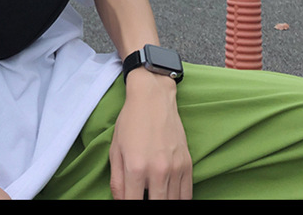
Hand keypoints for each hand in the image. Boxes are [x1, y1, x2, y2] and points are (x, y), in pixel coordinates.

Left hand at [109, 70, 192, 199]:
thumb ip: (116, 181)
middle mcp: (157, 170)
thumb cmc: (130, 121)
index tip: (129, 201)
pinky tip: (169, 196)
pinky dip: (179, 200)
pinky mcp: (187, 164)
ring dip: (162, 201)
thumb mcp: (115, 149)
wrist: (153, 97)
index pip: (133, 204)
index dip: (129, 206)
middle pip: (155, 206)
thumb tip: (120, 201)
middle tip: (143, 196)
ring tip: (154, 195)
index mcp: (135, 167)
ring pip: (172, 202)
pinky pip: (187, 195)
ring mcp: (175, 168)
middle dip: (147, 205)